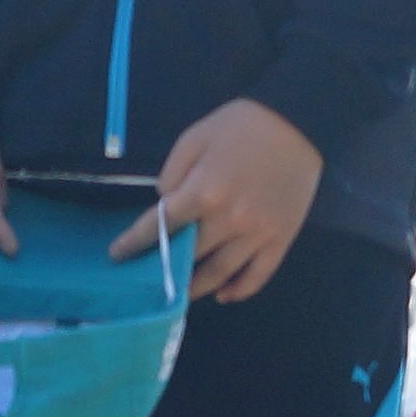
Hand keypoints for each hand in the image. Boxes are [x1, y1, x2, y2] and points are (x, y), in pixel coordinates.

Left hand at [133, 97, 322, 304]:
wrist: (298, 122)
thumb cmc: (240, 125)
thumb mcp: (195, 137)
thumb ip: (172, 173)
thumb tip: (165, 205)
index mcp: (203, 192)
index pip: (161, 226)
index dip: (135, 243)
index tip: (117, 255)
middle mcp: (228, 220)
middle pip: (188, 255)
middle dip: (164, 267)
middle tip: (147, 277)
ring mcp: (257, 234)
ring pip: (220, 274)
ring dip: (196, 287)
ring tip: (181, 292)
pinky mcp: (280, 240)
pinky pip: (257, 276)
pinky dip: (238, 291)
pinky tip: (223, 294)